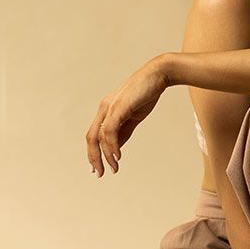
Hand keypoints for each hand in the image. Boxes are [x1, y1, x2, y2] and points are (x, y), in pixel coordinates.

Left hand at [86, 57, 168, 175]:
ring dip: (106, 155)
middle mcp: (104, 109)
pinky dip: (112, 145)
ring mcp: (110, 107)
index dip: (94, 153)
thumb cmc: (147, 93)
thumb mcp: (134, 116)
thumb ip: (124, 130)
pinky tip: (118, 156)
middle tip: (99, 174)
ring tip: (113, 168)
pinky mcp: (119, 107)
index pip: (94, 135)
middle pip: (91, 138)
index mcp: (106, 111)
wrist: (158, 75)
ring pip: (99, 136)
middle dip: (94, 158)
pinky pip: (110, 130)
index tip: (98, 168)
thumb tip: (117, 147)